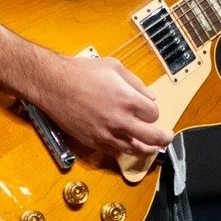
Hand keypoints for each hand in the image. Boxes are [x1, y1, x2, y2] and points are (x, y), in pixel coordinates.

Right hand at [34, 53, 173, 161]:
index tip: (148, 109)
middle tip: (167, 138)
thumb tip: (150, 98)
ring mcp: (107, 134)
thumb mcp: (114, 67)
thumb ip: (136, 83)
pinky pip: (115, 152)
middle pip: (153, 138)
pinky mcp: (93, 141)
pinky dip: (123, 150)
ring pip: (135, 150)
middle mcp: (120, 120)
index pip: (154, 114)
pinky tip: (126, 146)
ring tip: (152, 148)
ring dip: (146, 149)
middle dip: (164, 138)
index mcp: (128, 100)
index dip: (153, 112)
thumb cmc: (82, 72)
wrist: (53, 84)